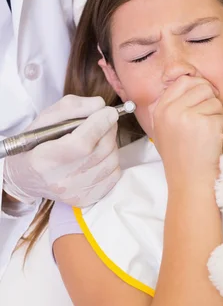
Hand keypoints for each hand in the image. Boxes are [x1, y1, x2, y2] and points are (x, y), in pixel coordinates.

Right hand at [3, 95, 120, 207]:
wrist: (26, 177)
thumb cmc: (36, 144)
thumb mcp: (45, 119)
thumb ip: (72, 107)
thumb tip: (100, 105)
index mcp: (44, 159)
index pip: (81, 143)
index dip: (100, 124)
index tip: (109, 111)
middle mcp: (60, 181)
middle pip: (100, 150)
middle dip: (109, 129)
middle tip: (105, 120)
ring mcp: (75, 193)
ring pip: (111, 161)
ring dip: (111, 144)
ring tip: (99, 138)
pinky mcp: (87, 200)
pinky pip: (114, 175)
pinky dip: (112, 161)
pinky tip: (99, 156)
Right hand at [152, 76, 222, 188]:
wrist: (189, 182)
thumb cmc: (181, 158)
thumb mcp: (165, 129)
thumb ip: (173, 106)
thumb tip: (191, 80)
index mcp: (160, 109)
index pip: (183, 80)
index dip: (198, 87)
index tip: (203, 101)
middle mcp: (171, 110)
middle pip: (202, 87)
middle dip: (210, 103)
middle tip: (208, 121)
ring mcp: (188, 116)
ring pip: (215, 102)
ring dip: (218, 118)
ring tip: (209, 136)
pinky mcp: (206, 125)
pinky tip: (214, 143)